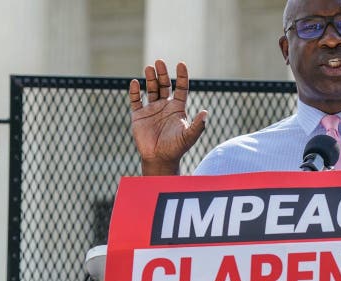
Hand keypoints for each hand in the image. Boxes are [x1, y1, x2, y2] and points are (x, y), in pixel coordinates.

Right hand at [129, 60, 207, 174]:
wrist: (159, 159)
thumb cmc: (176, 148)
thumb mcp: (189, 136)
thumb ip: (198, 125)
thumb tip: (206, 112)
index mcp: (178, 108)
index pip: (181, 88)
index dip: (181, 76)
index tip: (181, 64)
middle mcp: (165, 106)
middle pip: (164, 85)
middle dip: (162, 73)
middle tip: (160, 62)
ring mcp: (152, 109)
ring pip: (151, 89)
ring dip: (150, 78)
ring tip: (149, 67)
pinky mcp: (139, 115)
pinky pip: (135, 100)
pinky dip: (134, 91)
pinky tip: (135, 82)